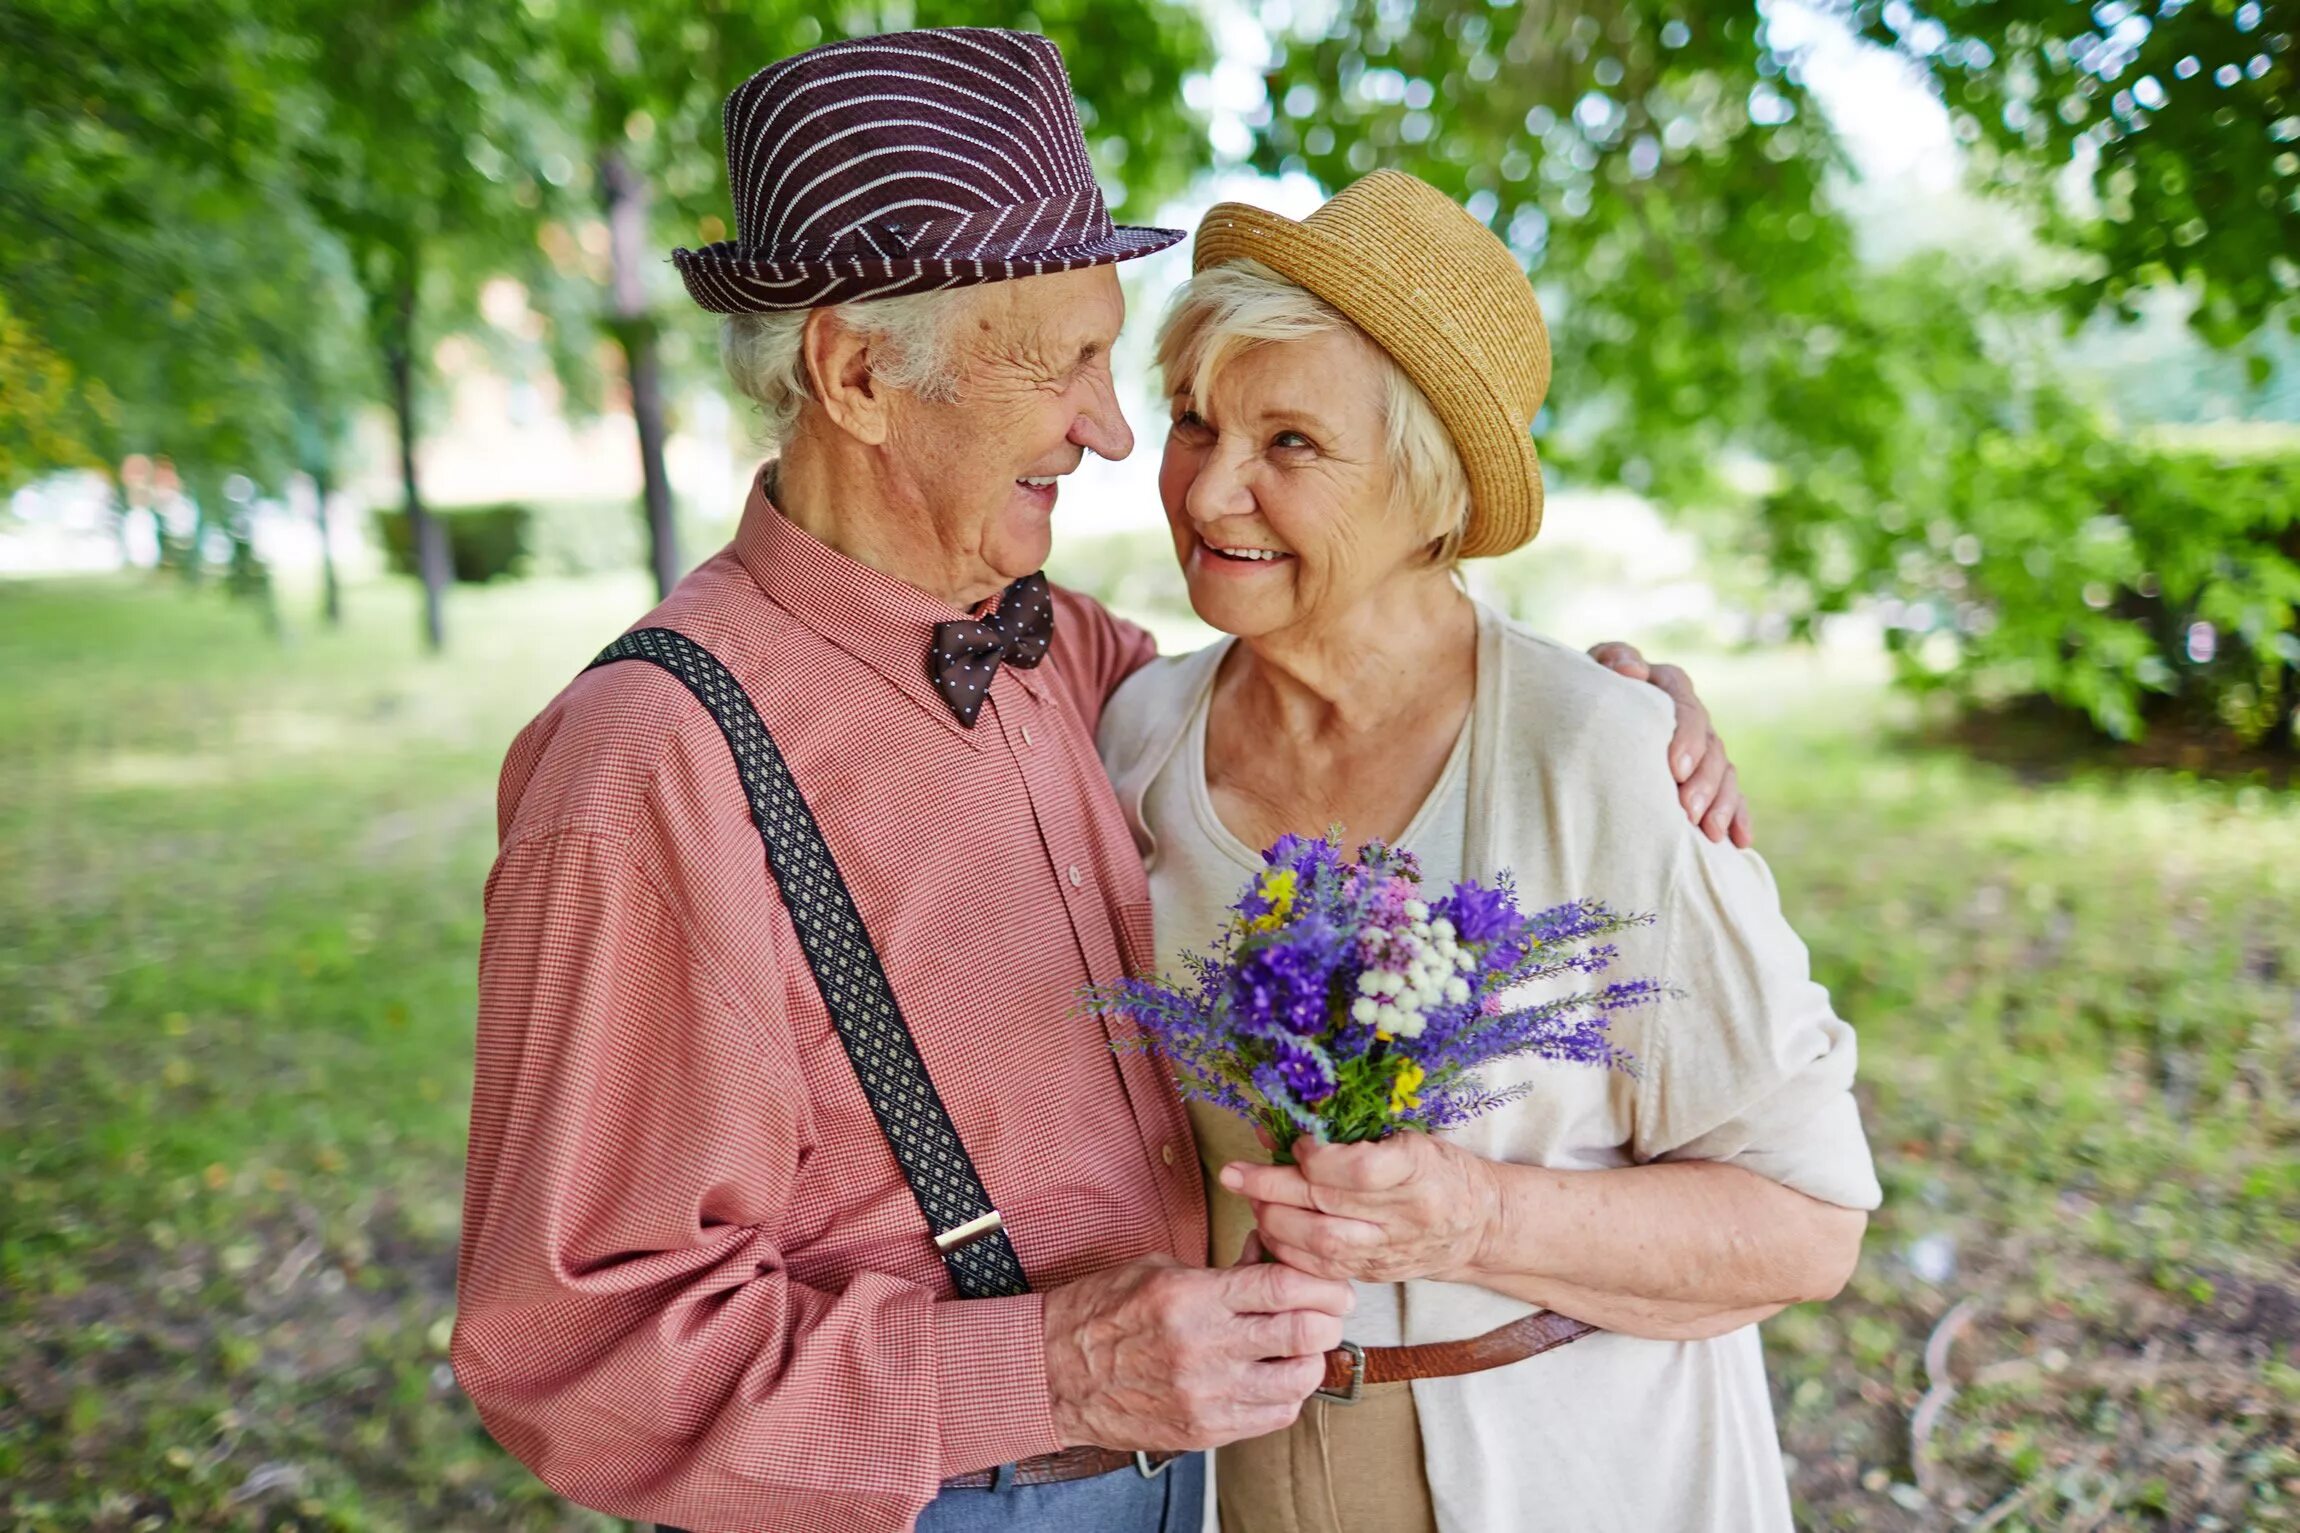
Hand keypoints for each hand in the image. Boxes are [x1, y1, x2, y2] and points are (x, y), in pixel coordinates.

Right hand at [1041, 1253, 1352, 1451]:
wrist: (1055, 1373)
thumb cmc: (1104, 1312)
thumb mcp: (1162, 1270)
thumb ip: (1224, 1269)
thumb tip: (1272, 1255)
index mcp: (1192, 1298)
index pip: (1283, 1288)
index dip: (1322, 1284)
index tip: (1333, 1284)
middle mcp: (1203, 1349)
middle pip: (1302, 1334)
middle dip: (1329, 1320)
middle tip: (1330, 1312)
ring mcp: (1205, 1395)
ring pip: (1298, 1381)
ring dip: (1312, 1360)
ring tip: (1302, 1347)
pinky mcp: (1205, 1430)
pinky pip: (1274, 1416)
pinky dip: (1287, 1395)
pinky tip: (1275, 1377)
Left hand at [1222, 1133, 1498, 1285]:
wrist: (1479, 1225)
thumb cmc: (1440, 1169)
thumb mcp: (1407, 1136)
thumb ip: (1350, 1135)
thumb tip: (1280, 1131)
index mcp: (1420, 1169)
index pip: (1360, 1171)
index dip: (1317, 1158)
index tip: (1296, 1142)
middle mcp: (1407, 1215)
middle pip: (1328, 1206)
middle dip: (1272, 1189)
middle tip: (1235, 1173)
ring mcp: (1390, 1250)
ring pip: (1321, 1245)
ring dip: (1274, 1221)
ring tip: (1250, 1199)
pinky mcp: (1376, 1274)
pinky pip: (1323, 1269)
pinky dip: (1288, 1251)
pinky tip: (1268, 1229)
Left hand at [1586, 641, 1751, 847]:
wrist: (1588, 713)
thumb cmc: (1590, 690)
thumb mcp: (1594, 670)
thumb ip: (1612, 659)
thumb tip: (1631, 670)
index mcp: (1669, 685)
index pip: (1687, 709)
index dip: (1687, 739)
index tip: (1675, 769)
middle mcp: (1692, 715)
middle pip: (1711, 747)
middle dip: (1703, 782)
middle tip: (1687, 811)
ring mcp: (1702, 745)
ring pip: (1724, 773)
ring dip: (1721, 804)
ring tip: (1708, 832)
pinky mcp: (1705, 774)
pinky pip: (1731, 795)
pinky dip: (1737, 816)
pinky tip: (1739, 841)